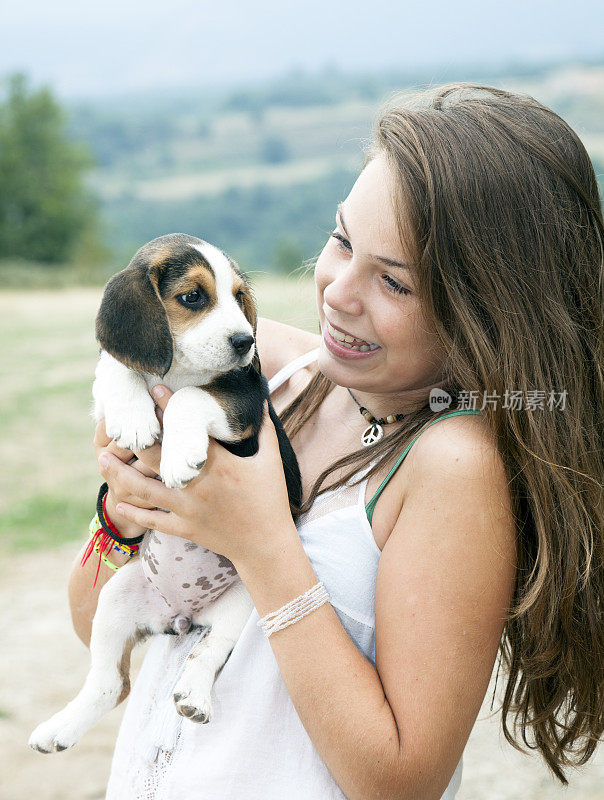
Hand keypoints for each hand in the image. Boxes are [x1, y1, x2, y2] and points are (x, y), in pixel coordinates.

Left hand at [97, 386, 298, 569]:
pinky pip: (153, 520)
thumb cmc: (270, 500)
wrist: (265, 545)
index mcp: (218, 465)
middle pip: (156, 459)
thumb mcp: (270, 461)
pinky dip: (134, 512)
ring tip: (101, 460)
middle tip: (117, 425)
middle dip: (134, 441)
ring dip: (120, 475)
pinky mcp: (185, 528)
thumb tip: (260, 401)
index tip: (154, 390)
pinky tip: (118, 503)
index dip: (169, 409)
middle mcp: (197, 485)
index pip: (187, 433)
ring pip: (146, 490)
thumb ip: (265, 429)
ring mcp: (188, 509)